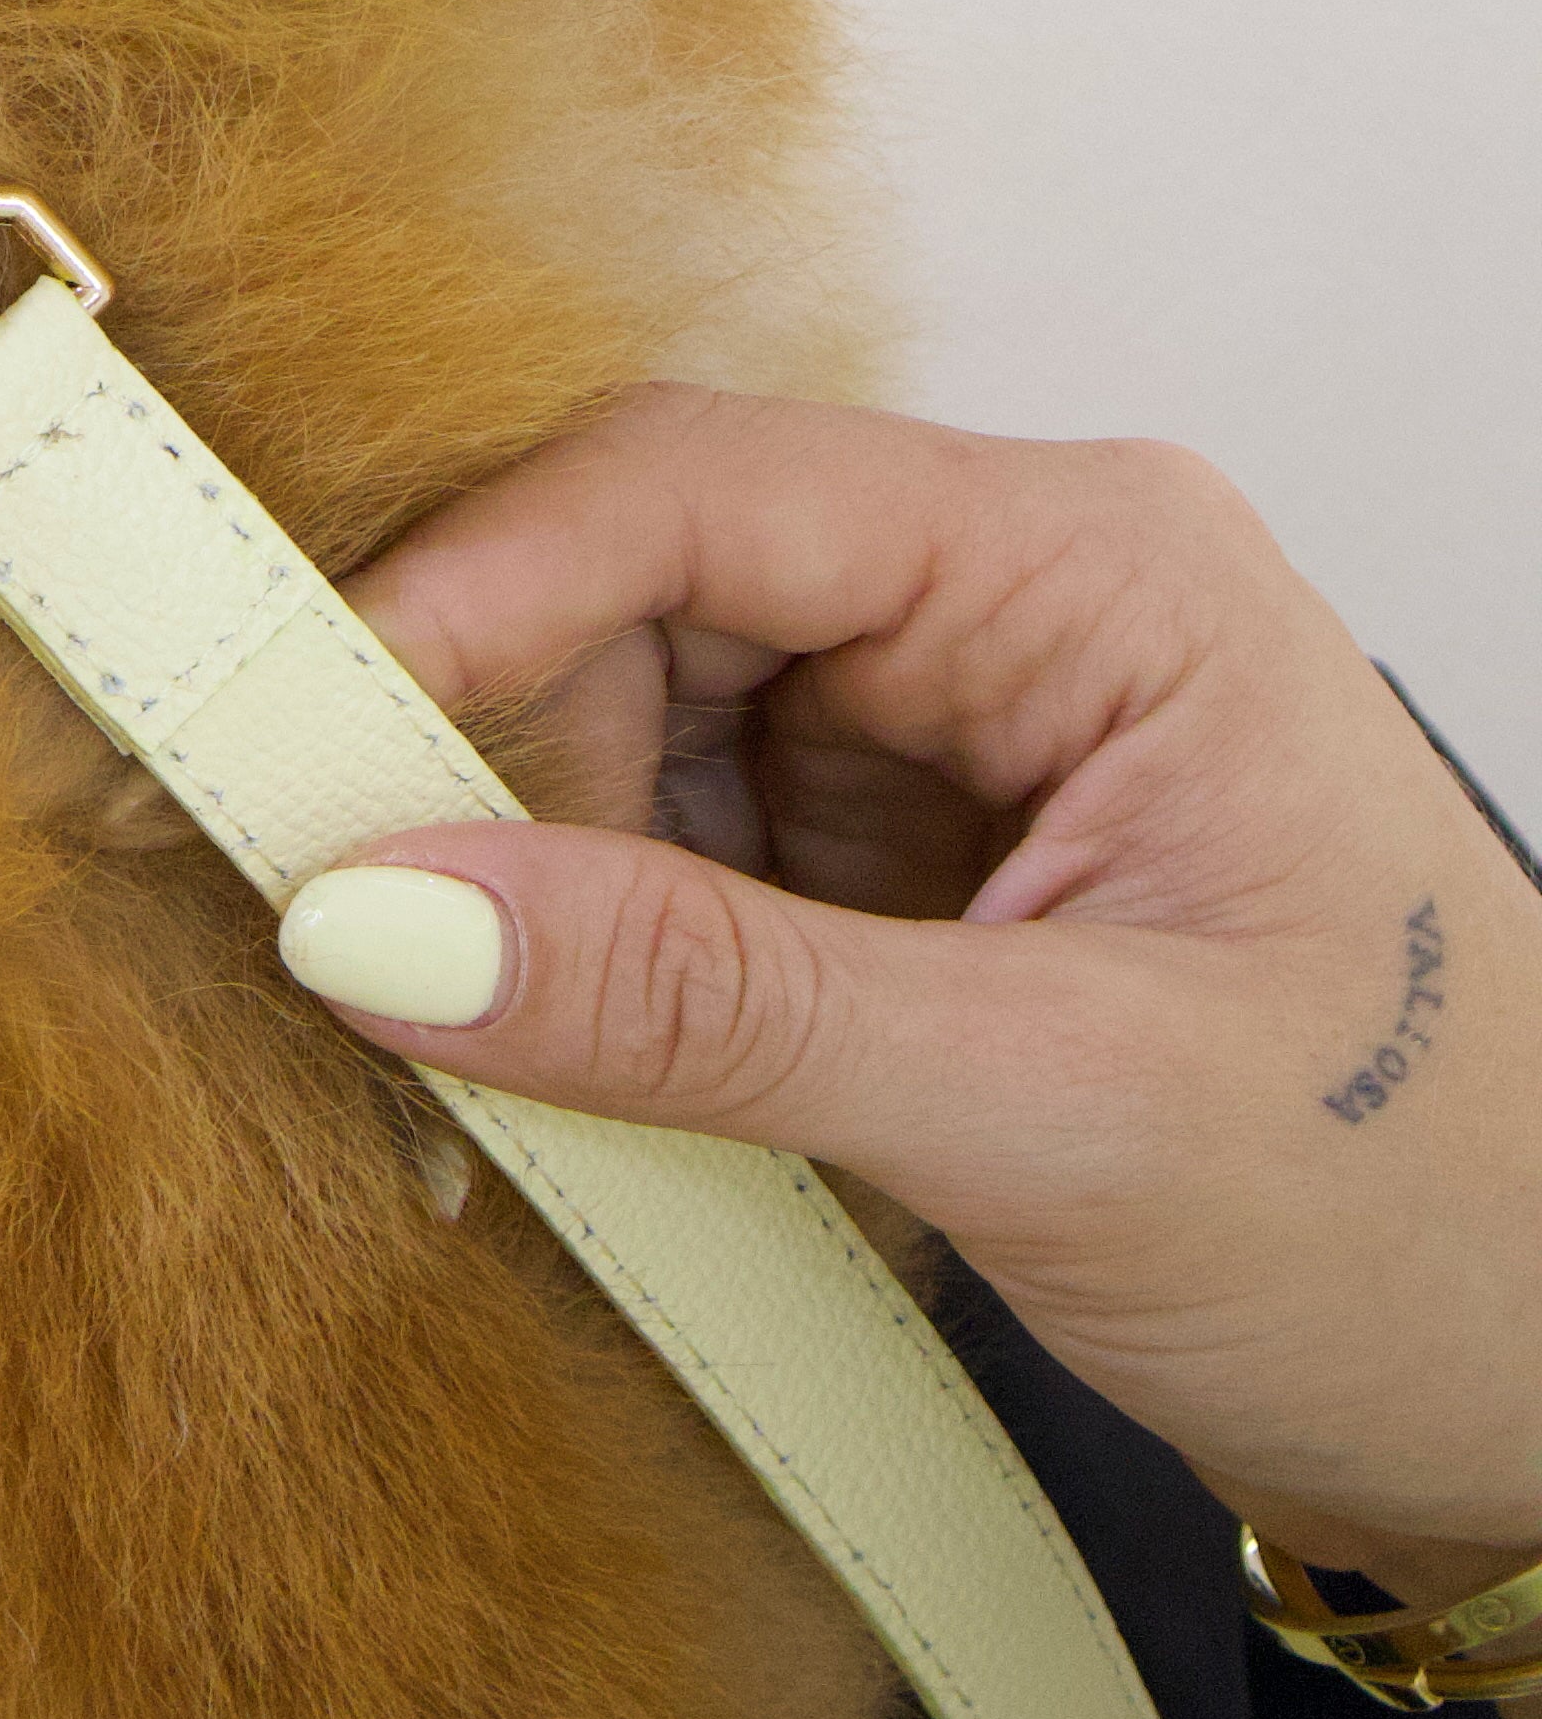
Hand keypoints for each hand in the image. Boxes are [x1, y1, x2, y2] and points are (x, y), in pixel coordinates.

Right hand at [289, 392, 1541, 1602]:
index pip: (698, 488)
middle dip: (488, 774)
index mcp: (1096, 569)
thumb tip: (382, 915)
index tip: (292, 751)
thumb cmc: (1436, 1230)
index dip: (471, 595)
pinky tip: (574, 1084)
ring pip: (625, 731)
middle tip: (367, 961)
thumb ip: (705, 1007)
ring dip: (530, 888)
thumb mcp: (1055, 1117)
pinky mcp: (908, 868)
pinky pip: (673, 862)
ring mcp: (953, 737)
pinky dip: (592, 969)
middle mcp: (1011, 606)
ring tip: (496, 1071)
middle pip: (632, 597)